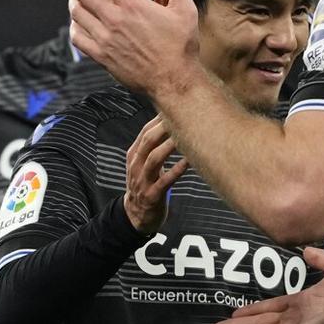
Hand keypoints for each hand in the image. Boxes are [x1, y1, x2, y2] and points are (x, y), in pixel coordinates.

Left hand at [67, 0, 201, 95]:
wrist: (174, 81)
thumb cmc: (181, 45)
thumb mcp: (185, 8)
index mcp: (132, 4)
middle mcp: (114, 19)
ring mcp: (105, 39)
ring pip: (75, 13)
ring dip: (74, 1)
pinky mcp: (101, 56)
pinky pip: (76, 37)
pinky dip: (74, 26)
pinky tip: (81, 23)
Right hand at [123, 115, 188, 233]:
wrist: (136, 216)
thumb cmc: (147, 184)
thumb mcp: (144, 164)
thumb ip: (154, 146)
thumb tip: (173, 124)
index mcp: (134, 156)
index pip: (145, 132)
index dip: (159, 119)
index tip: (176, 107)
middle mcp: (136, 166)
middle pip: (148, 141)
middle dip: (164, 128)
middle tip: (183, 116)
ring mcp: (143, 181)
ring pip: (154, 159)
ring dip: (170, 146)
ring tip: (185, 136)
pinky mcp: (152, 196)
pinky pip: (164, 181)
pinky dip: (176, 170)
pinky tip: (188, 162)